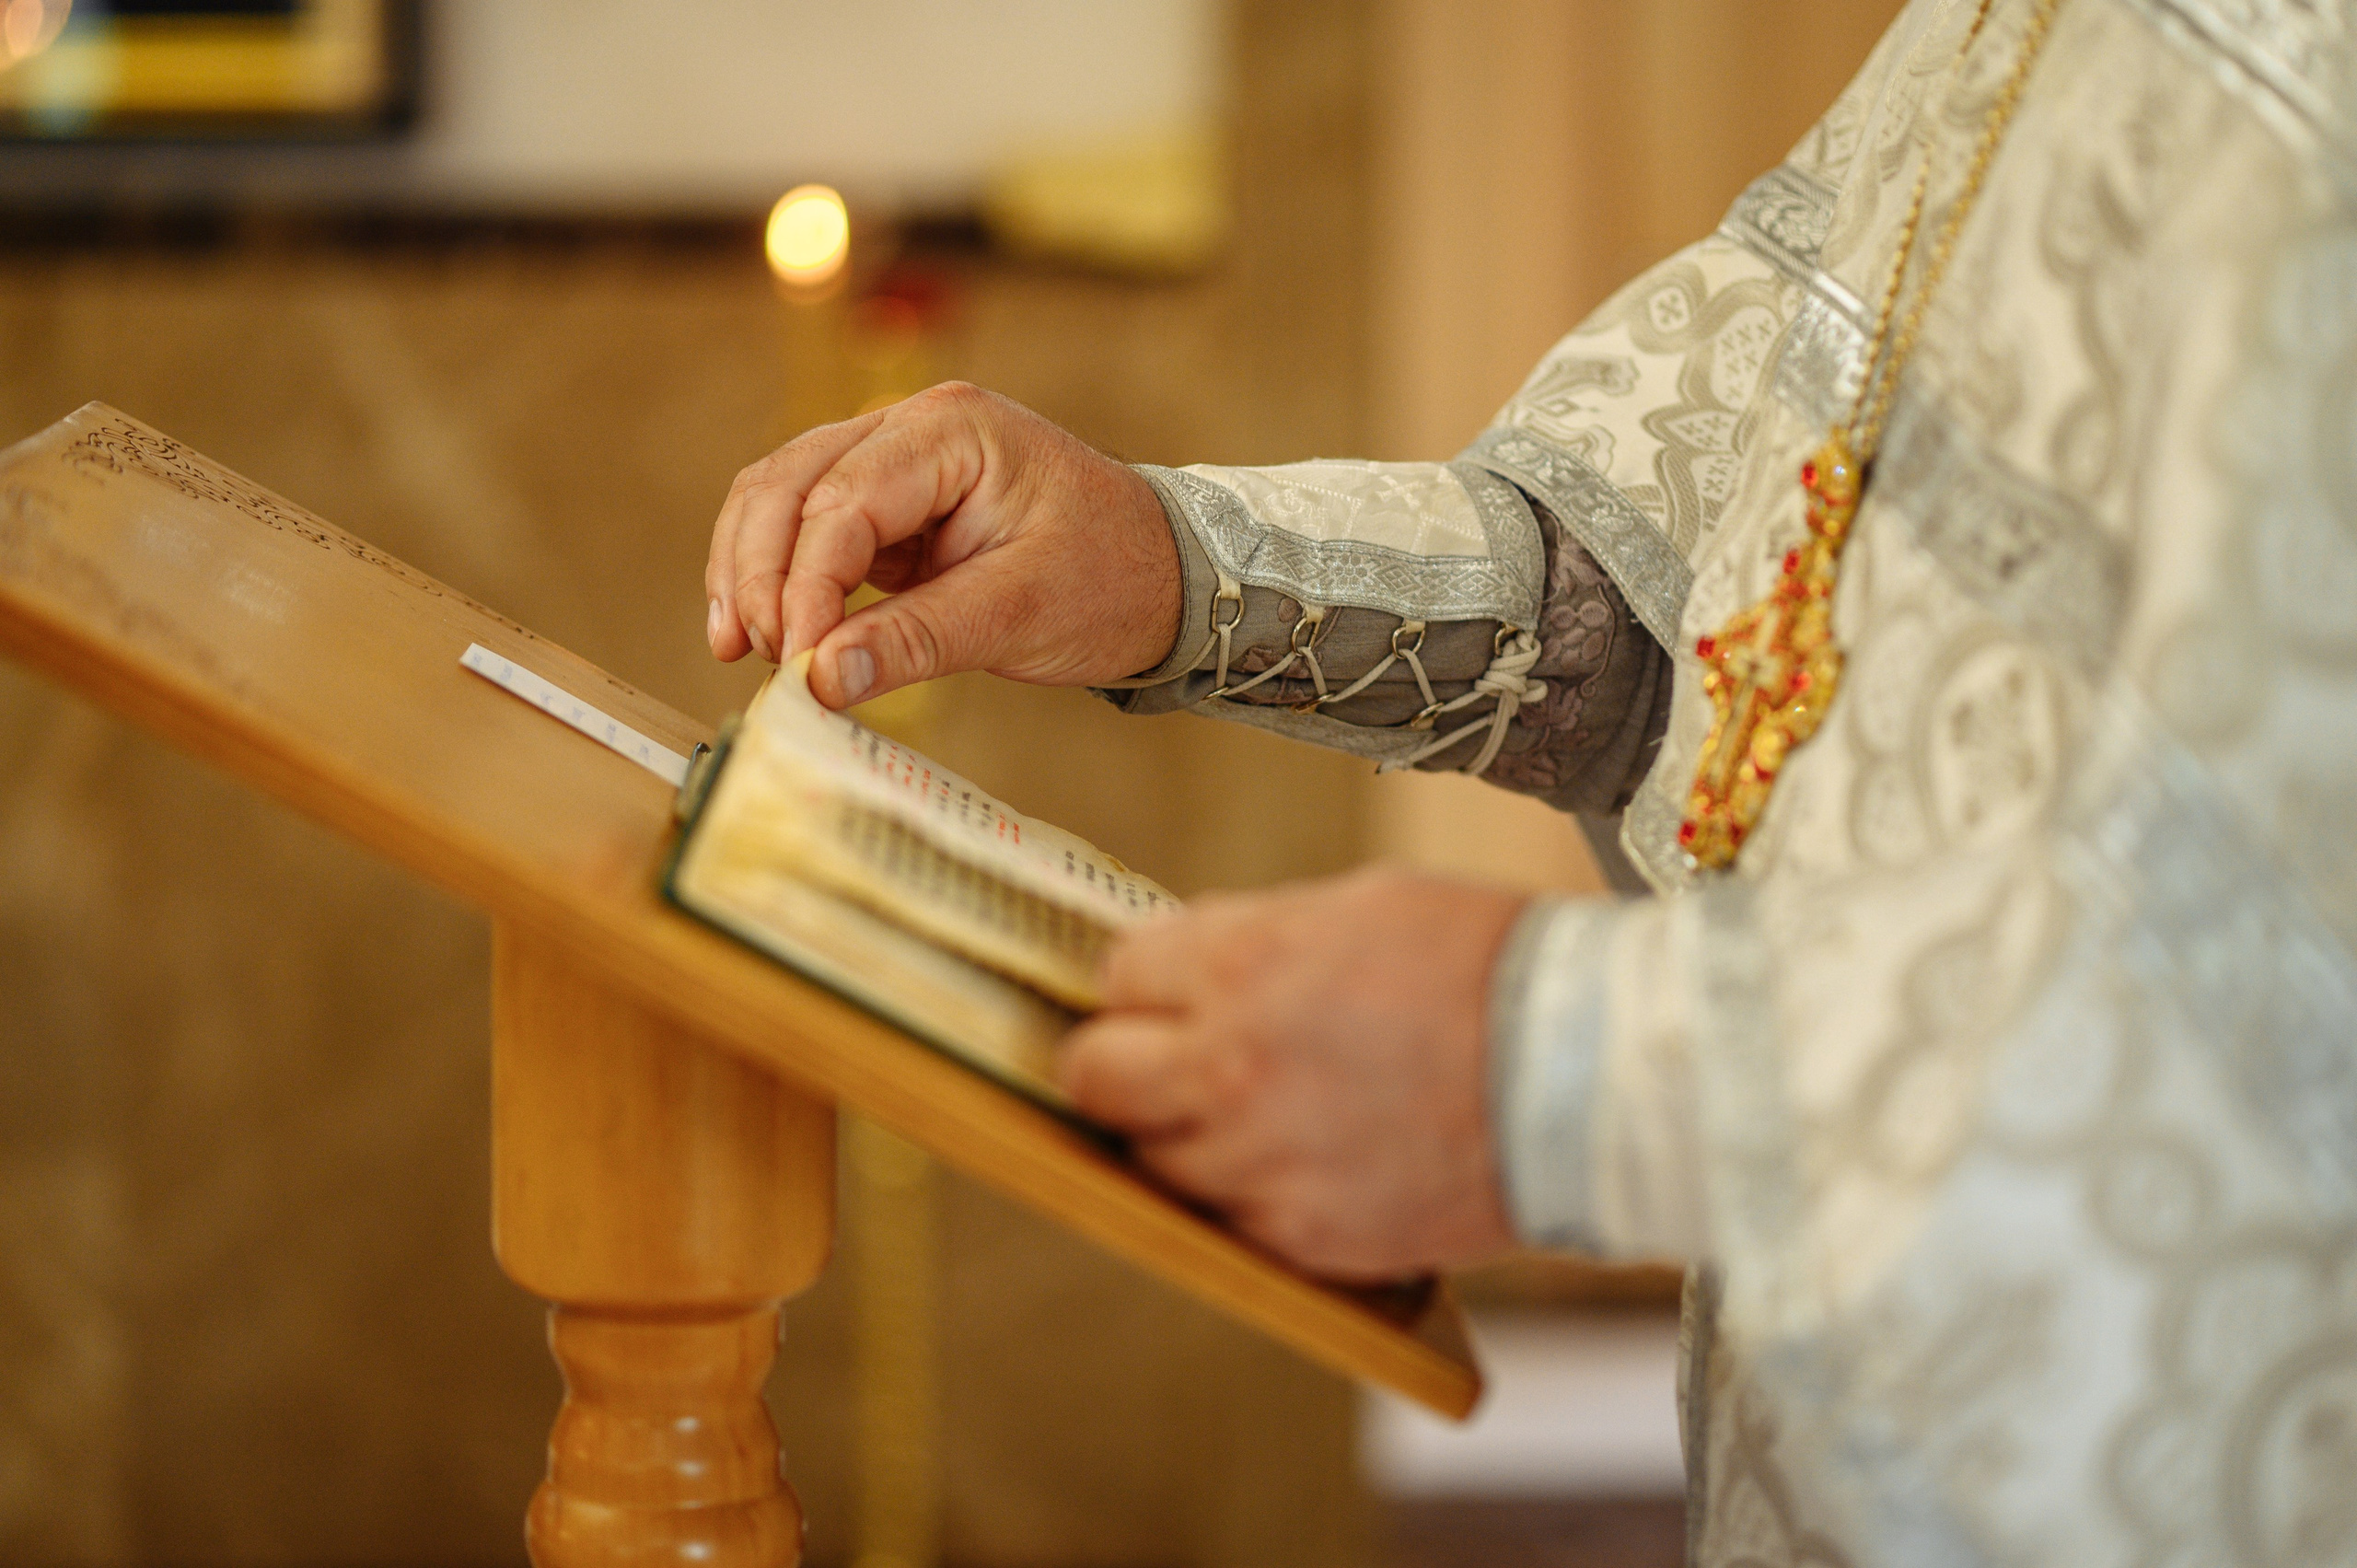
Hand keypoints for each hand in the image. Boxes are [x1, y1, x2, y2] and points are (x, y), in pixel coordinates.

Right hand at [705, 383, 1180, 707]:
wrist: (1167, 574)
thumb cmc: (1112, 579)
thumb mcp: (1020, 614)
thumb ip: (915, 641)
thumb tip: (818, 680)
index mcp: (953, 429)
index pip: (842, 500)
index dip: (803, 584)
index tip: (794, 660)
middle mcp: (913, 425)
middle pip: (788, 482)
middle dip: (758, 572)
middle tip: (754, 656)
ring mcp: (896, 458)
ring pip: (781, 496)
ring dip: (750, 570)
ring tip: (741, 649)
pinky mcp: (890, 503)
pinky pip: (807, 526)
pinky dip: (779, 576)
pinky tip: (767, 632)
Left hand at [1060, 868, 1527, 1281]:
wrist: (1594, 1073)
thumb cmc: (1490, 966)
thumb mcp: (1358, 904)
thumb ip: (1255, 938)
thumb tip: (1186, 964)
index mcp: (1241, 965)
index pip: (1117, 976)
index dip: (1144, 982)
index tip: (1167, 991)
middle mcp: (1230, 1067)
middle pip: (1095, 1077)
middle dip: (1119, 1061)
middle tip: (1163, 1058)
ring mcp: (1262, 1163)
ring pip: (1150, 1160)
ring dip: (1182, 1134)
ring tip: (1254, 1111)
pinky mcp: (1304, 1239)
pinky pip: (1226, 1222)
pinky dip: (1248, 1194)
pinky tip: (1305, 1159)